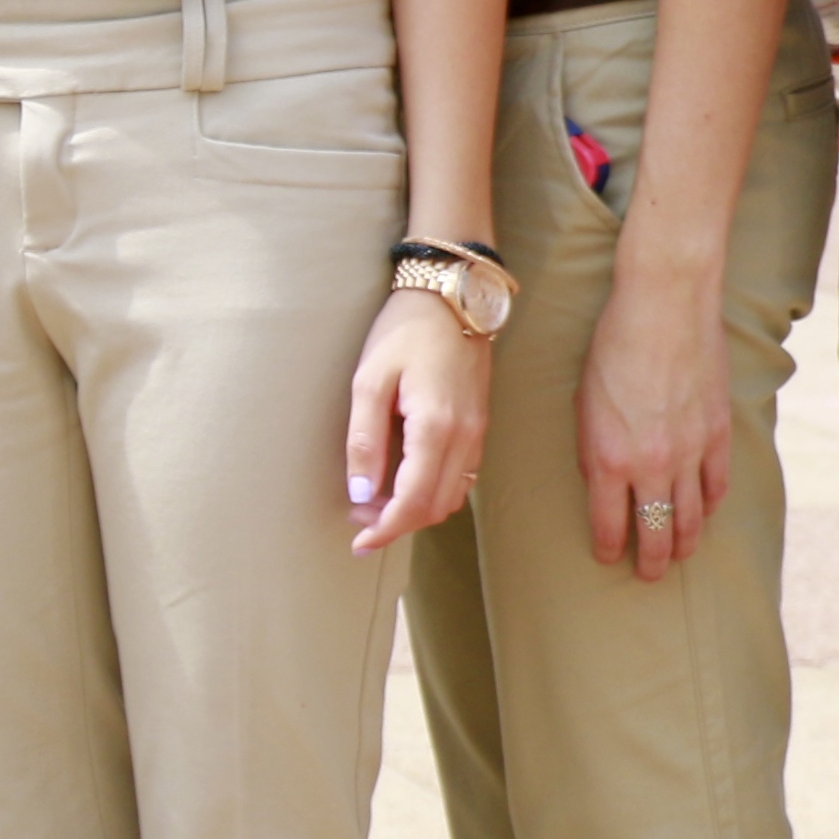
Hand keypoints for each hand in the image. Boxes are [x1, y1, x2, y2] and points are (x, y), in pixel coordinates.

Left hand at [347, 285, 489, 549]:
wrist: (452, 295)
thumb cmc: (405, 330)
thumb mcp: (369, 380)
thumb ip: (364, 440)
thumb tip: (360, 493)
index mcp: (436, 429)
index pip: (413, 502)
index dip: (385, 530)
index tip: (358, 543)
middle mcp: (465, 438)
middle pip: (435, 508)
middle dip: (396, 523)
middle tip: (359, 519)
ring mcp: (477, 433)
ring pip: (451, 497)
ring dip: (416, 510)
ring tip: (377, 501)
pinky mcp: (480, 425)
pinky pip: (461, 477)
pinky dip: (433, 491)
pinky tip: (404, 479)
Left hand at [578, 250, 731, 580]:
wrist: (663, 306)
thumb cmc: (611, 347)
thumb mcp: (583, 403)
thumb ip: (594, 450)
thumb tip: (603, 485)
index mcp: (609, 459)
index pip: (610, 526)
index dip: (610, 548)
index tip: (609, 557)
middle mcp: (652, 465)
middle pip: (657, 533)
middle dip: (652, 561)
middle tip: (649, 574)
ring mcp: (690, 452)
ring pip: (693, 518)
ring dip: (685, 543)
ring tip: (679, 555)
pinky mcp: (719, 434)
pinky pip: (718, 485)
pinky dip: (711, 504)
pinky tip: (705, 512)